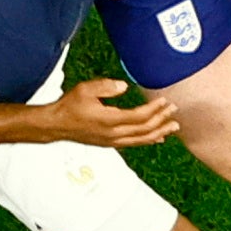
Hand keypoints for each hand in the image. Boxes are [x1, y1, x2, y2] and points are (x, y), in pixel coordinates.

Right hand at [55, 76, 182, 148]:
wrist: (56, 125)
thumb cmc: (69, 106)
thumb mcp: (85, 89)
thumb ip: (106, 86)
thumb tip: (124, 86)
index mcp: (109, 120)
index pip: (139, 117)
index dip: (154, 109)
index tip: (165, 101)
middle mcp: (113, 134)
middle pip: (144, 130)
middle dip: (161, 120)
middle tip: (174, 111)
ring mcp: (112, 141)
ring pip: (141, 140)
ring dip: (159, 132)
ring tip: (173, 127)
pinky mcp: (110, 143)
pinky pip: (134, 144)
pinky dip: (148, 140)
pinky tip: (157, 137)